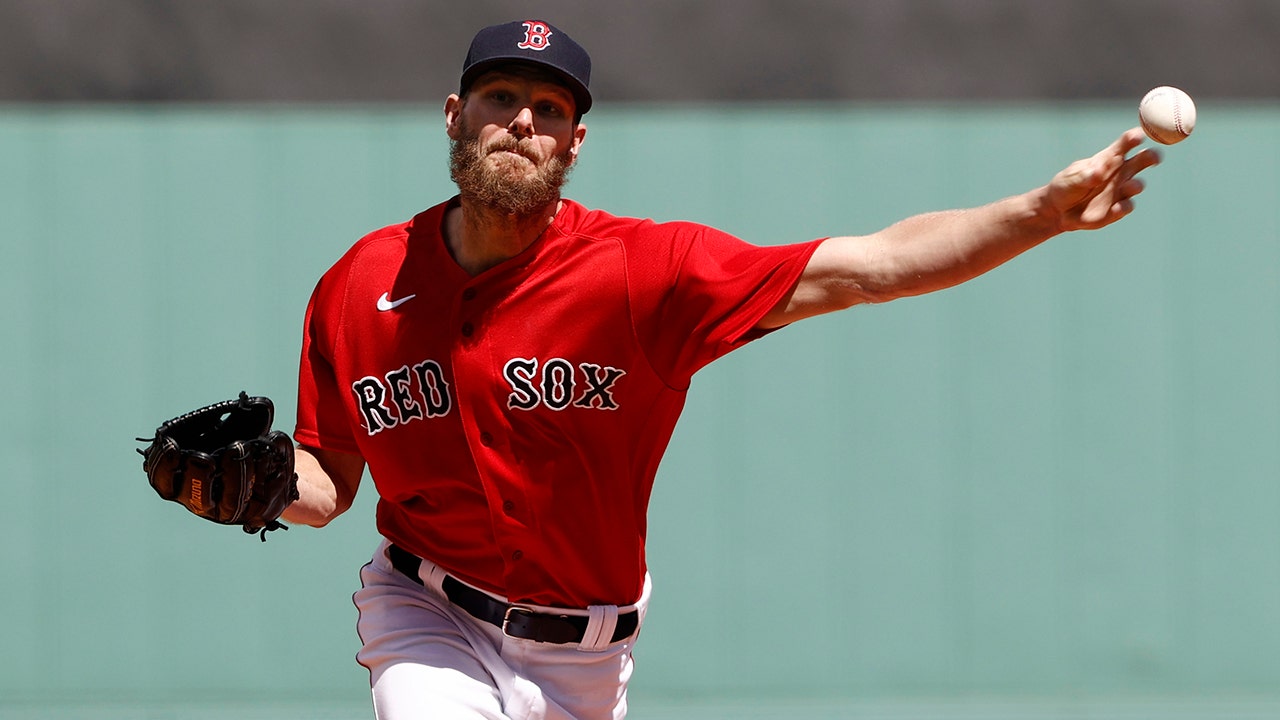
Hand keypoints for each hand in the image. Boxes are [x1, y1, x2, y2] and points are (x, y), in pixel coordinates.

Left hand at [1046, 127, 1161, 231]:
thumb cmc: (1066, 187)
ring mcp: (1120, 191)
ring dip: (1136, 185)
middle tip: (1154, 157)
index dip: (1134, 138)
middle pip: (1142, 160)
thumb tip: (1100, 171)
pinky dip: (1124, 207)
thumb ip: (1086, 175)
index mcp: (1108, 158)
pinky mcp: (1117, 210)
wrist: (1058, 211)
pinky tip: (1117, 208)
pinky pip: (1127, 207)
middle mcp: (1120, 173)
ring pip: (1137, 185)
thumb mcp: (1071, 178)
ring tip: (1130, 186)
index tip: (1139, 136)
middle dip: (1151, 156)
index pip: (1125, 144)